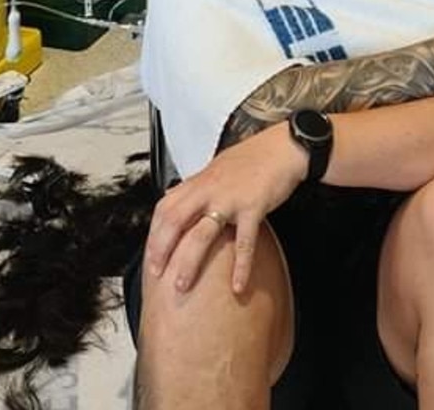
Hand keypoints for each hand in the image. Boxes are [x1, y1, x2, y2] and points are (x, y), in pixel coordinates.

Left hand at [145, 122, 306, 294]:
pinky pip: (244, 241)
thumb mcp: (218, 167)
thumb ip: (197, 186)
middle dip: (161, 250)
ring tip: (181, 286)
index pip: (165, 207)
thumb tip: (177, 197)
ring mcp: (230, 199)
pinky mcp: (253, 207)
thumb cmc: (254, 157)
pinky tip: (238, 285)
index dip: (154, 232)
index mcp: (200, 181)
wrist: (283, 147)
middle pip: (174, 221)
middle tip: (156, 274)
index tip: (150, 254)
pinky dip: (241, 266)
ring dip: (189, 263)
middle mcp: (209, 189)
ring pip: (201, 234)